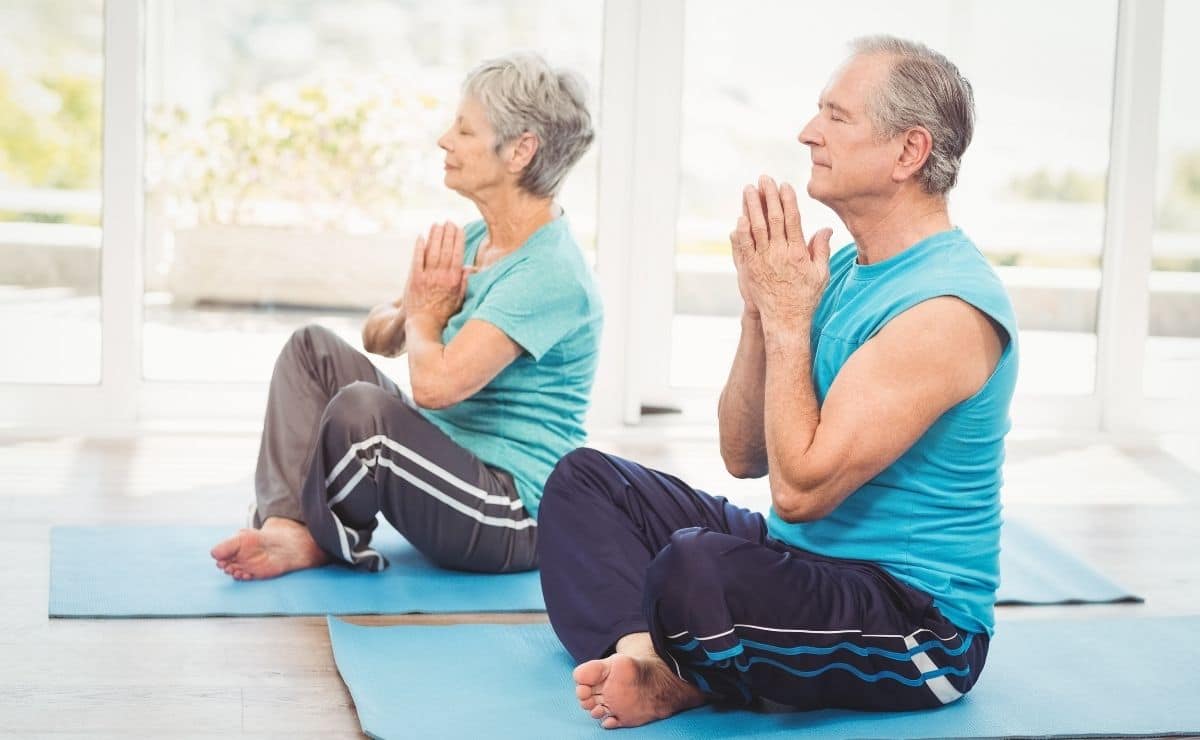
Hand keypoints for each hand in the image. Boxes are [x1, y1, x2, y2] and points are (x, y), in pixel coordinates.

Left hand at [403, 221, 468, 328]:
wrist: (424, 324)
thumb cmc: (444, 313)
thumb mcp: (459, 299)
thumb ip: (465, 283)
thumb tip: (471, 268)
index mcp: (454, 280)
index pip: (458, 254)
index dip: (458, 239)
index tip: (459, 228)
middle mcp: (442, 276)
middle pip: (446, 249)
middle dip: (447, 233)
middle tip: (448, 222)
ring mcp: (427, 277)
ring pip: (433, 251)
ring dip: (435, 236)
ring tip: (437, 225)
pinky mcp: (414, 279)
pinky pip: (417, 259)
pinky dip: (419, 247)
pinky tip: (421, 237)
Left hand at [732, 175, 832, 327]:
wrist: (785, 321)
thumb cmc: (805, 298)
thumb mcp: (820, 274)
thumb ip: (822, 250)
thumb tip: (826, 228)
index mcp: (798, 252)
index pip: (792, 219)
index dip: (787, 200)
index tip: (784, 185)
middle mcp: (779, 254)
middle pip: (772, 219)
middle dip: (768, 196)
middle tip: (763, 179)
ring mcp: (763, 261)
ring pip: (756, 229)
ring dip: (751, 207)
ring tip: (748, 190)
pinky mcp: (749, 269)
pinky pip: (744, 247)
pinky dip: (741, 231)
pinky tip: (739, 217)